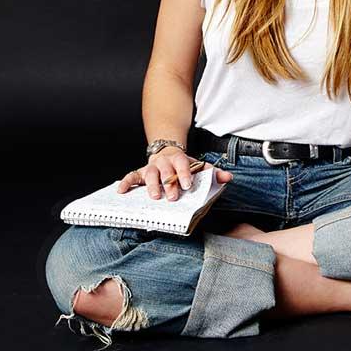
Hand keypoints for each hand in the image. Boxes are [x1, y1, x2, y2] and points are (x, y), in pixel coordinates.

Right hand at [116, 147, 232, 200]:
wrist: (166, 153)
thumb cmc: (184, 166)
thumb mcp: (199, 167)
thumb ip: (213, 173)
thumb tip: (228, 178)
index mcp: (179, 159)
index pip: (182, 164)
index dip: (184, 174)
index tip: (188, 185)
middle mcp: (163, 162)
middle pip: (166, 171)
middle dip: (169, 184)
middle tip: (172, 197)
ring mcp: (150, 167)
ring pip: (149, 174)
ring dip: (151, 185)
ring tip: (154, 196)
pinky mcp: (140, 173)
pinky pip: (131, 177)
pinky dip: (125, 183)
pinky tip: (121, 191)